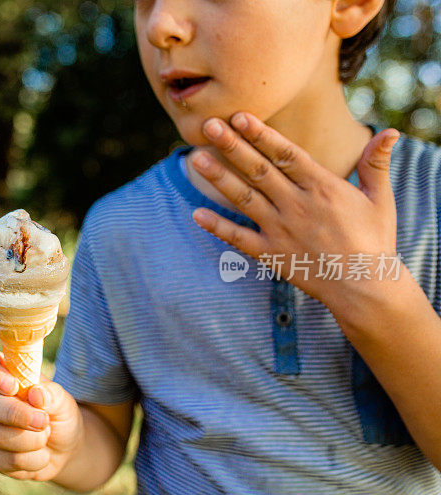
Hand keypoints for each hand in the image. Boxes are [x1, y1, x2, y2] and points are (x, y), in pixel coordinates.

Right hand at [0, 349, 82, 480]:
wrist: (66, 447)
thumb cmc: (59, 414)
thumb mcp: (62, 400)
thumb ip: (50, 394)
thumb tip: (35, 393)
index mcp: (4, 376)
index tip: (13, 387)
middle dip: (18, 414)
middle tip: (44, 421)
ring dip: (30, 439)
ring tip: (46, 435)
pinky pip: (5, 460)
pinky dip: (32, 460)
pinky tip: (41, 454)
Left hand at [190, 111, 401, 306]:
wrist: (366, 288)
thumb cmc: (374, 241)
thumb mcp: (380, 199)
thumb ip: (376, 164)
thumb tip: (390, 131)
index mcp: (322, 187)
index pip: (285, 154)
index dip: (261, 134)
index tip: (239, 115)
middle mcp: (297, 205)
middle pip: (258, 170)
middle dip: (232, 146)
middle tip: (208, 125)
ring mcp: (281, 230)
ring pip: (243, 198)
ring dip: (218, 177)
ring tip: (195, 158)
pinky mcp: (271, 254)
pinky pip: (239, 238)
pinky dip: (217, 226)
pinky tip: (196, 213)